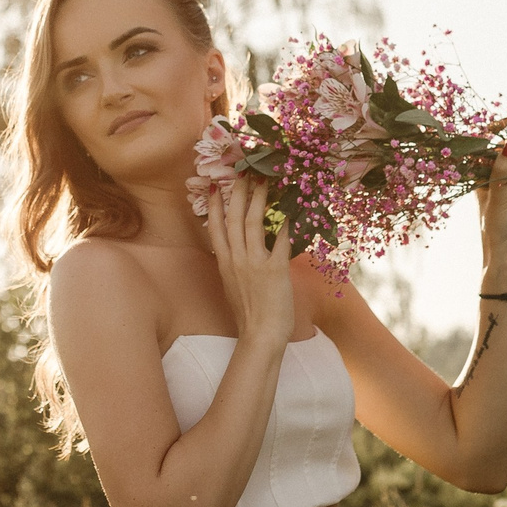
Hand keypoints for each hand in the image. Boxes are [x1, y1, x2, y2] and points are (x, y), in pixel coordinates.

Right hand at [208, 176, 296, 346]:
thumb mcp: (233, 285)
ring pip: (253, 222)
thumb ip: (234, 265)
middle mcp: (236, 259)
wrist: (260, 335)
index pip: (215, 227)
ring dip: (258, 199)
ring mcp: (254, 263)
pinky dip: (285, 223)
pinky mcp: (274, 270)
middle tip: (243, 171)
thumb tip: (240, 250)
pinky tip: (292, 208)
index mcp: (224, 263)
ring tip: (264, 180)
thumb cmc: (249, 314)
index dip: (214, 205)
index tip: (215, 186)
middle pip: (233, 217)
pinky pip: (280, 240)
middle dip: (238, 192)